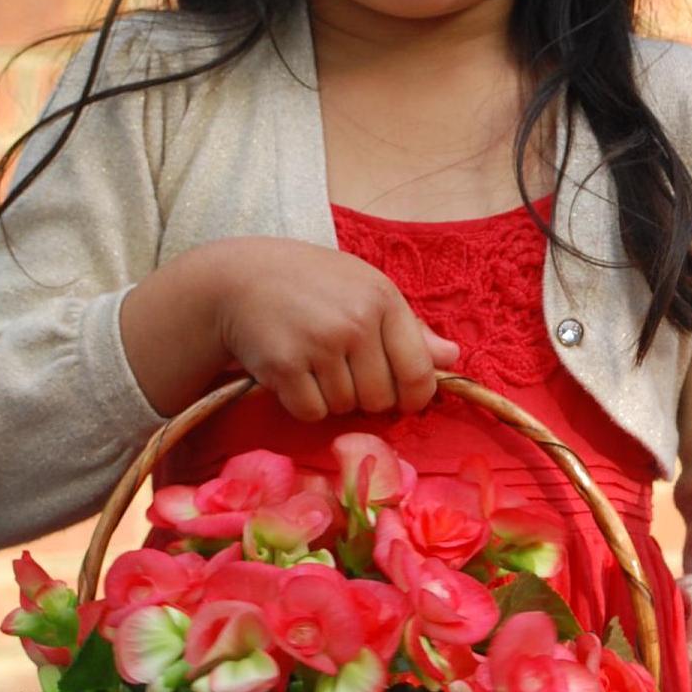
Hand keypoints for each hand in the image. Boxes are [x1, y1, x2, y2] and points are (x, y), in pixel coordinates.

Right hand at [122, 238, 456, 421]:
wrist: (239, 278)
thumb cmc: (311, 284)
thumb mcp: (365, 289)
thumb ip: (409, 327)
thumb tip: (452, 357)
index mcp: (383, 299)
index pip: (419, 372)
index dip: (415, 396)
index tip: (403, 398)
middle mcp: (355, 322)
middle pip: (381, 399)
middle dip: (366, 397)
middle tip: (345, 373)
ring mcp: (319, 344)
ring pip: (345, 408)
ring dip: (332, 399)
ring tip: (316, 366)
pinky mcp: (284, 366)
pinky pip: (311, 413)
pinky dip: (303, 404)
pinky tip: (294, 375)